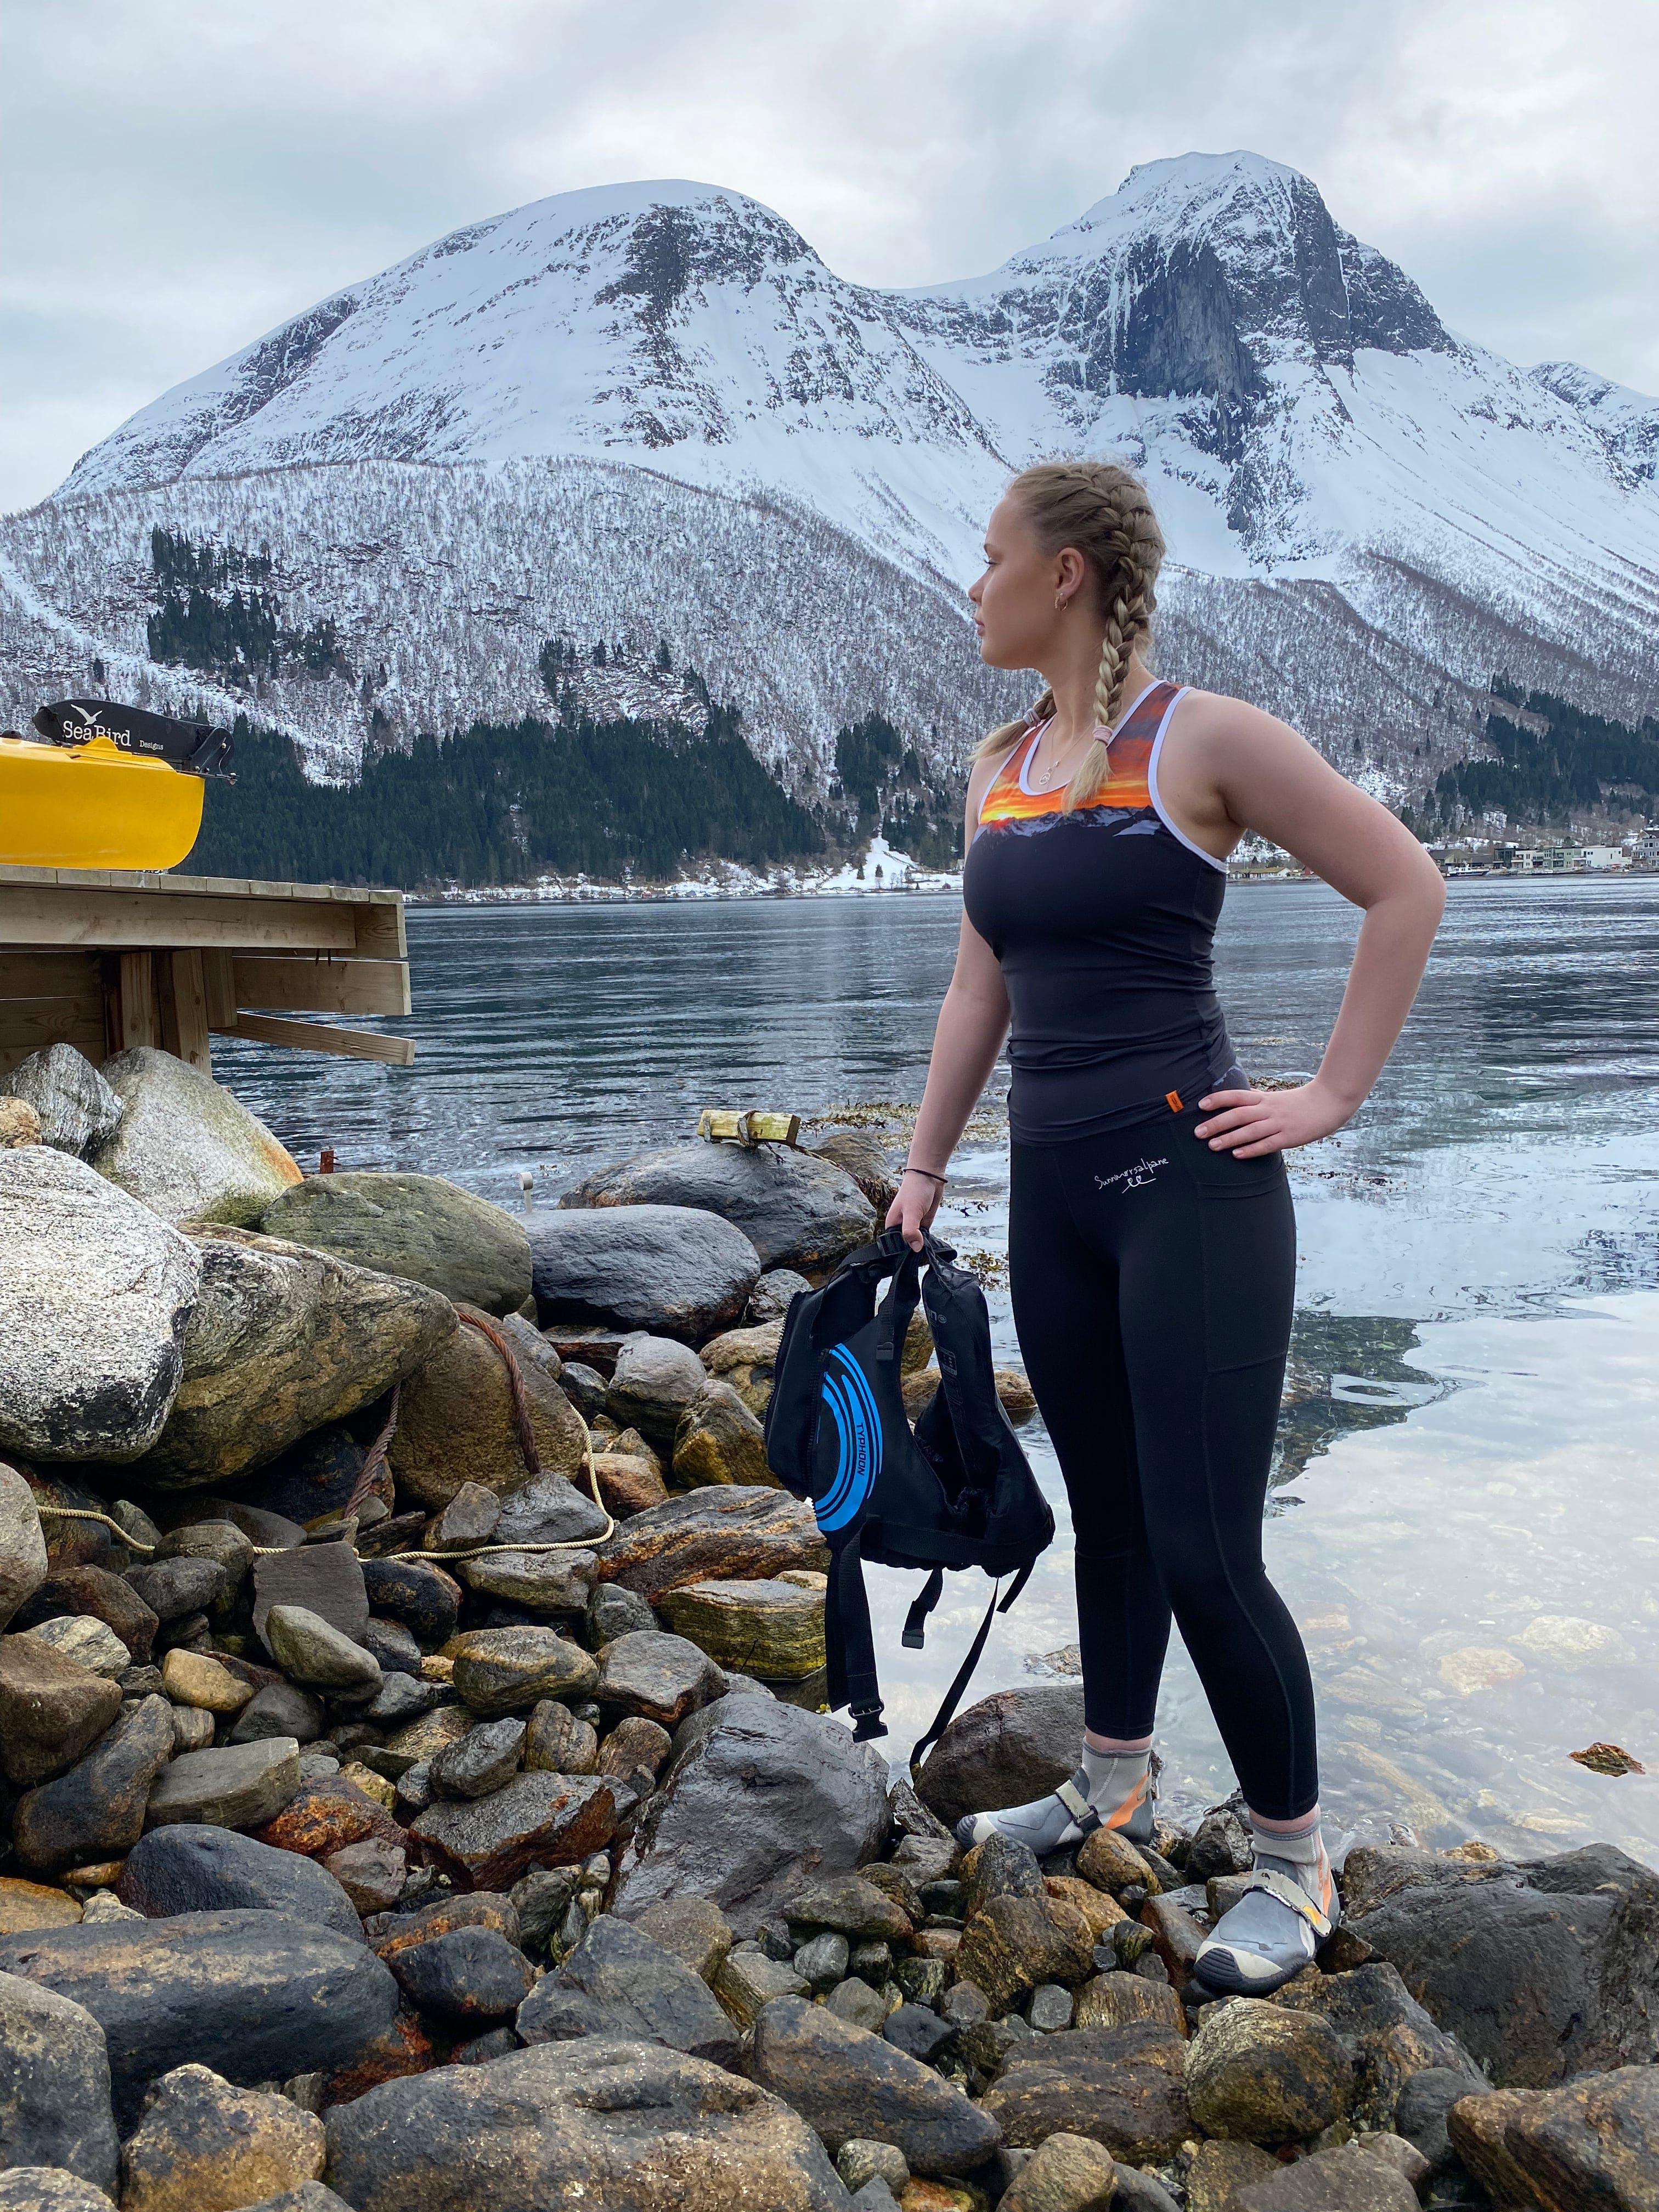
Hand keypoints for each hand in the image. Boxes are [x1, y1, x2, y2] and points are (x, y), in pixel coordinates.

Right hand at [885, 1169, 943, 1250]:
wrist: (929, 1177)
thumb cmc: (915, 1190)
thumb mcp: (911, 1212)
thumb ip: (910, 1231)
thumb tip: (915, 1248)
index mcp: (892, 1225)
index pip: (894, 1245)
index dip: (902, 1252)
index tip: (910, 1259)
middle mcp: (901, 1227)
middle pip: (905, 1246)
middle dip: (913, 1250)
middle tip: (922, 1258)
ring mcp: (913, 1226)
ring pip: (916, 1243)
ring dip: (921, 1247)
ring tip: (927, 1255)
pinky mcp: (923, 1224)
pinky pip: (924, 1238)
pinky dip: (927, 1242)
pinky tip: (931, 1247)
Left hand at [1193, 1079, 1356, 1157]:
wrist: (1327, 1103)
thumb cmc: (1297, 1103)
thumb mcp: (1273, 1099)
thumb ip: (1254, 1104)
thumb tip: (1231, 1109)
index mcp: (1263, 1098)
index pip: (1237, 1096)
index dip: (1218, 1099)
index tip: (1201, 1105)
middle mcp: (1268, 1109)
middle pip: (1238, 1115)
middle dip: (1216, 1123)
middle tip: (1198, 1132)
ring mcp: (1279, 1123)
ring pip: (1250, 1131)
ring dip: (1229, 1138)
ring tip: (1212, 1146)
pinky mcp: (1289, 1137)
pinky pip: (1267, 1144)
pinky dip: (1251, 1150)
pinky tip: (1237, 1155)